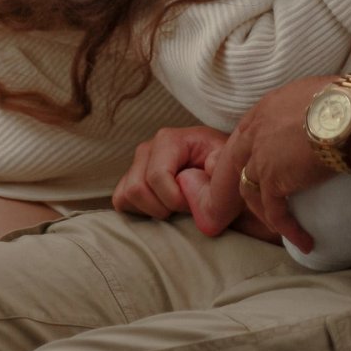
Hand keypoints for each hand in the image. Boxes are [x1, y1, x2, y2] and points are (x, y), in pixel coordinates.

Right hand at [112, 125, 227, 218]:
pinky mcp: (129, 180)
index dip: (174, 199)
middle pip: (138, 189)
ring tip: (173, 207)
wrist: (219, 176)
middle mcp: (148, 148)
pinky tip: (160, 207)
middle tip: (184, 207)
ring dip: (151, 210)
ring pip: (126, 196)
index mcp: (170, 139)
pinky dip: (138, 211)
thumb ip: (221, 165)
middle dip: (162, 206)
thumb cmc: (223, 170)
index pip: (157, 176)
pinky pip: (121, 200)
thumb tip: (209, 165)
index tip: (192, 203)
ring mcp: (136, 164)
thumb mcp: (229, 164)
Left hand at [192, 76, 337, 253]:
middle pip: (236, 162)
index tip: (255, 168)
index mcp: (266, 108)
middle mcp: (257, 130)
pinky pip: (274, 212)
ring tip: (280, 226)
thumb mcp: (314, 94)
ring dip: (262, 211)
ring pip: (249, 190)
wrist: (348, 115)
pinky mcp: (273, 180)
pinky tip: (304, 241)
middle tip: (251, 202)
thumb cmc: (343, 101)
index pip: (246, 133)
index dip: (248, 152)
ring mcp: (260, 156)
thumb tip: (318, 117)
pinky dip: (287, 228)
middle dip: (240, 183)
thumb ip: (303, 108)